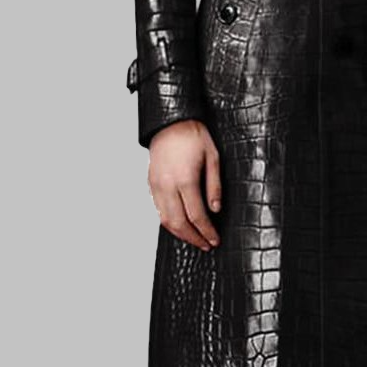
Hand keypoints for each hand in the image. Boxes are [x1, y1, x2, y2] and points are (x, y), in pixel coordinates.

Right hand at [147, 119, 221, 251]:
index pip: (196, 216)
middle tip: (206, 244)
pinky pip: (158, 210)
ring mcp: (156, 186)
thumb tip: (215, 209)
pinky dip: (169, 221)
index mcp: (185, 179)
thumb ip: (214, 185)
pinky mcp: (151, 183)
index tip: (214, 240)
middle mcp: (167, 186)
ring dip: (180, 234)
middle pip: (179, 223)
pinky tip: (181, 223)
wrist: (170, 121)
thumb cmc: (194, 135)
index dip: (206, 231)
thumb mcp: (213, 157)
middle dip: (193, 238)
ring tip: (195, 238)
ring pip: (165, 220)